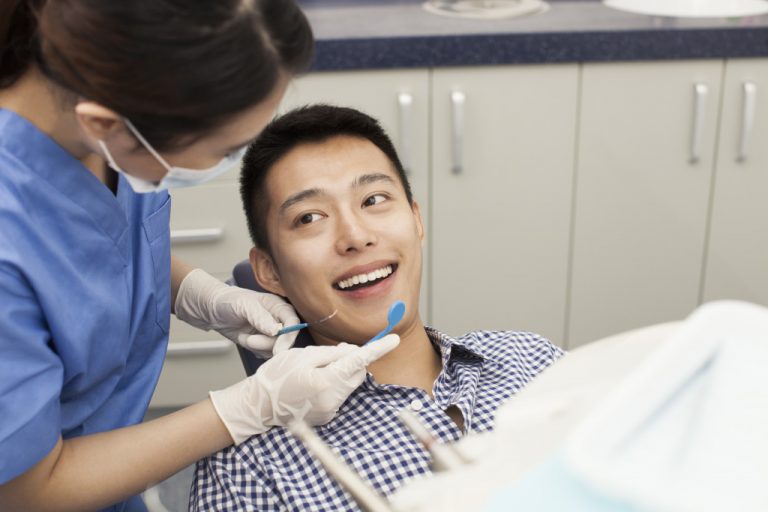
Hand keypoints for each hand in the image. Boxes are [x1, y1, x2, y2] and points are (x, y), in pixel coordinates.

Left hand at [175, 269, 300, 356]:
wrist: (211, 310)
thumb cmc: (228, 301)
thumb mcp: (243, 305)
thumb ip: (260, 316)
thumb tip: (276, 331)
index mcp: (278, 306)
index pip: (293, 322)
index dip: (289, 335)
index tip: (278, 348)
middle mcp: (278, 319)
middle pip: (286, 339)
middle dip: (268, 343)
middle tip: (250, 340)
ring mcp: (271, 332)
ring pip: (276, 349)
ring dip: (258, 347)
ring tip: (244, 337)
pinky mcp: (262, 343)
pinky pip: (266, 354)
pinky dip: (255, 351)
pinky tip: (245, 340)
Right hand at [209, 334, 399, 443]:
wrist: (259, 405)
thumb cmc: (277, 376)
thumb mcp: (303, 355)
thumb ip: (332, 353)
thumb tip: (353, 352)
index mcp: (327, 381)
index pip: (359, 361)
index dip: (378, 349)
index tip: (393, 340)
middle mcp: (332, 400)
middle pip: (356, 373)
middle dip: (350, 361)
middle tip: (327, 355)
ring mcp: (330, 411)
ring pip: (348, 385)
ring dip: (340, 374)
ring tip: (313, 372)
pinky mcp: (327, 417)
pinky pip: (339, 395)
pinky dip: (332, 386)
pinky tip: (312, 385)